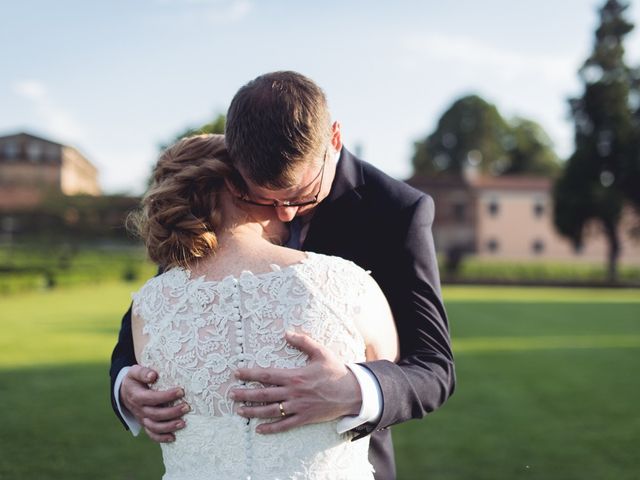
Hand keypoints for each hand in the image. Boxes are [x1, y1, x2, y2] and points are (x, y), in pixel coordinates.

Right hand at [120, 365, 189, 442]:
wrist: (125, 392)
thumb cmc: (135, 380)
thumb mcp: (134, 372)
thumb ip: (143, 372)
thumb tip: (153, 375)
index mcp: (137, 396)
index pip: (152, 398)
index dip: (166, 396)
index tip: (181, 391)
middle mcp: (139, 410)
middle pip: (155, 414)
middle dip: (172, 412)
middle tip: (187, 407)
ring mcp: (142, 419)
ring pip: (154, 427)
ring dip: (169, 426)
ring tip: (184, 423)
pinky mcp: (145, 424)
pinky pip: (152, 435)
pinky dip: (162, 438)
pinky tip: (173, 437)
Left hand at [231, 331, 361, 433]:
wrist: (352, 392)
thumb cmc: (335, 371)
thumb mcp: (321, 352)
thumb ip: (303, 342)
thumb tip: (287, 333)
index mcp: (295, 376)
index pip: (267, 375)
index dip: (250, 374)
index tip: (237, 373)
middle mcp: (293, 393)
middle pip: (264, 394)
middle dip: (245, 394)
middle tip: (231, 394)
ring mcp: (298, 407)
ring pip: (271, 411)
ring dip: (253, 411)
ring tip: (239, 411)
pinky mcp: (304, 418)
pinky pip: (284, 425)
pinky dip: (271, 428)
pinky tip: (259, 429)